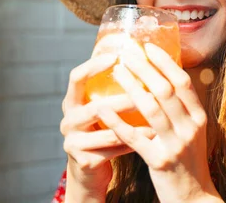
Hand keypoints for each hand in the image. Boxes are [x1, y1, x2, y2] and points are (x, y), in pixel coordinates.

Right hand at [60, 54, 156, 199]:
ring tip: (157, 118)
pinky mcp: (84, 161)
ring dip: (135, 125)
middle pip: (95, 107)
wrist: (88, 170)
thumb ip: (111, 89)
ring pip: (107, 132)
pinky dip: (134, 142)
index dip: (93, 66)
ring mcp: (72, 143)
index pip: (76, 78)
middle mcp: (68, 120)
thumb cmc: (101, 129)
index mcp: (72, 102)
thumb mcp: (100, 108)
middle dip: (124, 101)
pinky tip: (151, 136)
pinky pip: (113, 150)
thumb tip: (142, 59)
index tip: (116, 56)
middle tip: (149, 94)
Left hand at [97, 42, 220, 202]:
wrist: (193, 198)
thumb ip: (182, 109)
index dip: (165, 62)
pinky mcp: (159, 161)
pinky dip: (117, 120)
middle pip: (165, 90)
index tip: (148, 47)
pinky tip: (103, 108)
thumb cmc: (188, 160)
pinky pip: (134, 136)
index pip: (183, 82)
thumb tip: (163, 79)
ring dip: (131, 87)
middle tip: (127, 53)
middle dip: (145, 68)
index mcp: (199, 118)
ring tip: (117, 71)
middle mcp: (190, 128)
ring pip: (151, 108)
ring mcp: (175, 145)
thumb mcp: (193, 132)